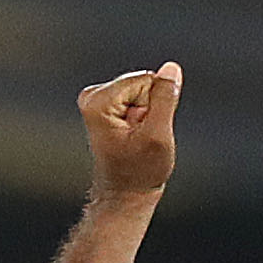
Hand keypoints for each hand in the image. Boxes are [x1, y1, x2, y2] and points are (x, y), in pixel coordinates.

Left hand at [79, 62, 181, 197]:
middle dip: (149, 109)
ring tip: (137, 137)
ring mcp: (97, 101)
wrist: (125, 193)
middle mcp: (92, 98)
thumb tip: (170, 69)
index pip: (146, 80)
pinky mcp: (105, 105)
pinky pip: (138, 98)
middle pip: (143, 82)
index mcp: (97, 102)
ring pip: (142, 90)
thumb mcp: (158, 135)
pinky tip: (134, 135)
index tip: (143, 131)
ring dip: (146, 115)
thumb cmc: (139, 172)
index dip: (153, 106)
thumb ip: (165, 98)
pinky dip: (142, 117)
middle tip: (140, 136)